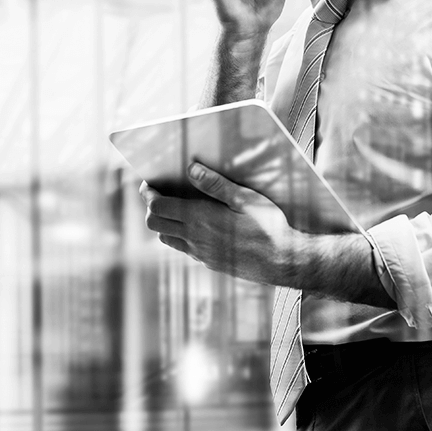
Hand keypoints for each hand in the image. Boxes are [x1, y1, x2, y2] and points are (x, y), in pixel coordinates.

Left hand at [139, 162, 302, 285]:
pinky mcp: (210, 262)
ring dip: (164, 222)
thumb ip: (215, 184)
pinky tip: (197, 225)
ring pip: (167, 238)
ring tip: (176, 207)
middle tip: (160, 193)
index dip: (148, 194)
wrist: (283, 262)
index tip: (148, 183)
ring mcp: (201, 254)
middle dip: (151, 207)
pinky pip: (184, 248)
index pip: (157, 207)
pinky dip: (180, 235)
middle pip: (154, 224)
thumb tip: (190, 168)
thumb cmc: (269, 226)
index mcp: (200, 219)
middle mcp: (195, 239)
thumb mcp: (245, 198)